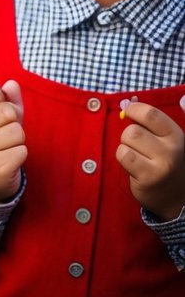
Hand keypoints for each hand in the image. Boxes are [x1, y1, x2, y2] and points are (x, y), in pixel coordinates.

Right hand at [0, 80, 26, 201]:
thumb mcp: (0, 118)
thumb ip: (8, 99)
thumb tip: (12, 84)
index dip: (2, 98)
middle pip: (6, 111)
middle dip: (15, 121)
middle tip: (6, 132)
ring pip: (17, 132)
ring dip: (19, 140)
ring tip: (6, 148)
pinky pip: (21, 151)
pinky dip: (20, 155)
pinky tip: (8, 160)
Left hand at [118, 97, 184, 222]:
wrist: (177, 199)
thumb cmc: (165, 162)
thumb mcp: (166, 139)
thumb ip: (150, 120)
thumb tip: (128, 100)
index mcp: (176, 135)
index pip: (150, 114)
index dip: (134, 110)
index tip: (130, 113)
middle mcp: (173, 149)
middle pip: (133, 129)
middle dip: (128, 135)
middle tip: (137, 145)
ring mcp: (162, 165)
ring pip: (127, 141)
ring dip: (125, 146)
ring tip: (136, 156)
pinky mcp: (149, 177)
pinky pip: (124, 155)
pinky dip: (122, 157)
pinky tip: (133, 165)